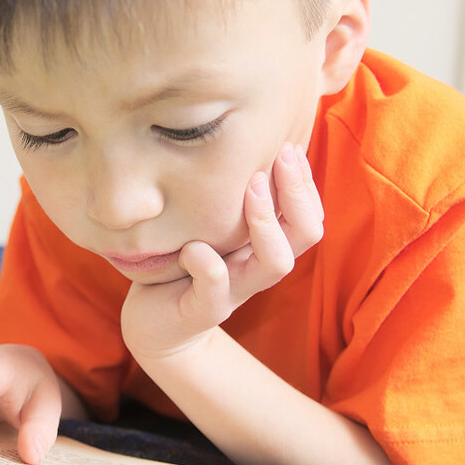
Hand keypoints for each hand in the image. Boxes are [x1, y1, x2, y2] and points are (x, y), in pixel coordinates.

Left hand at [120, 142, 323, 359]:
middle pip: (306, 234)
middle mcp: (258, 268)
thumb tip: (243, 141)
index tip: (288, 145)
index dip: (305, 182)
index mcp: (265, 245)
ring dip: (267, 221)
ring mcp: (234, 290)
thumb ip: (229, 199)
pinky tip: (191, 248)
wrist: (156, 323)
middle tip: (280, 153)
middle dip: (298, 191)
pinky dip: (207, 265)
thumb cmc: (183, 262)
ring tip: (251, 186)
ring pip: (276, 262)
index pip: (308, 214)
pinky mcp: (204, 310)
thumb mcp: (211, 227)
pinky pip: (216, 289)